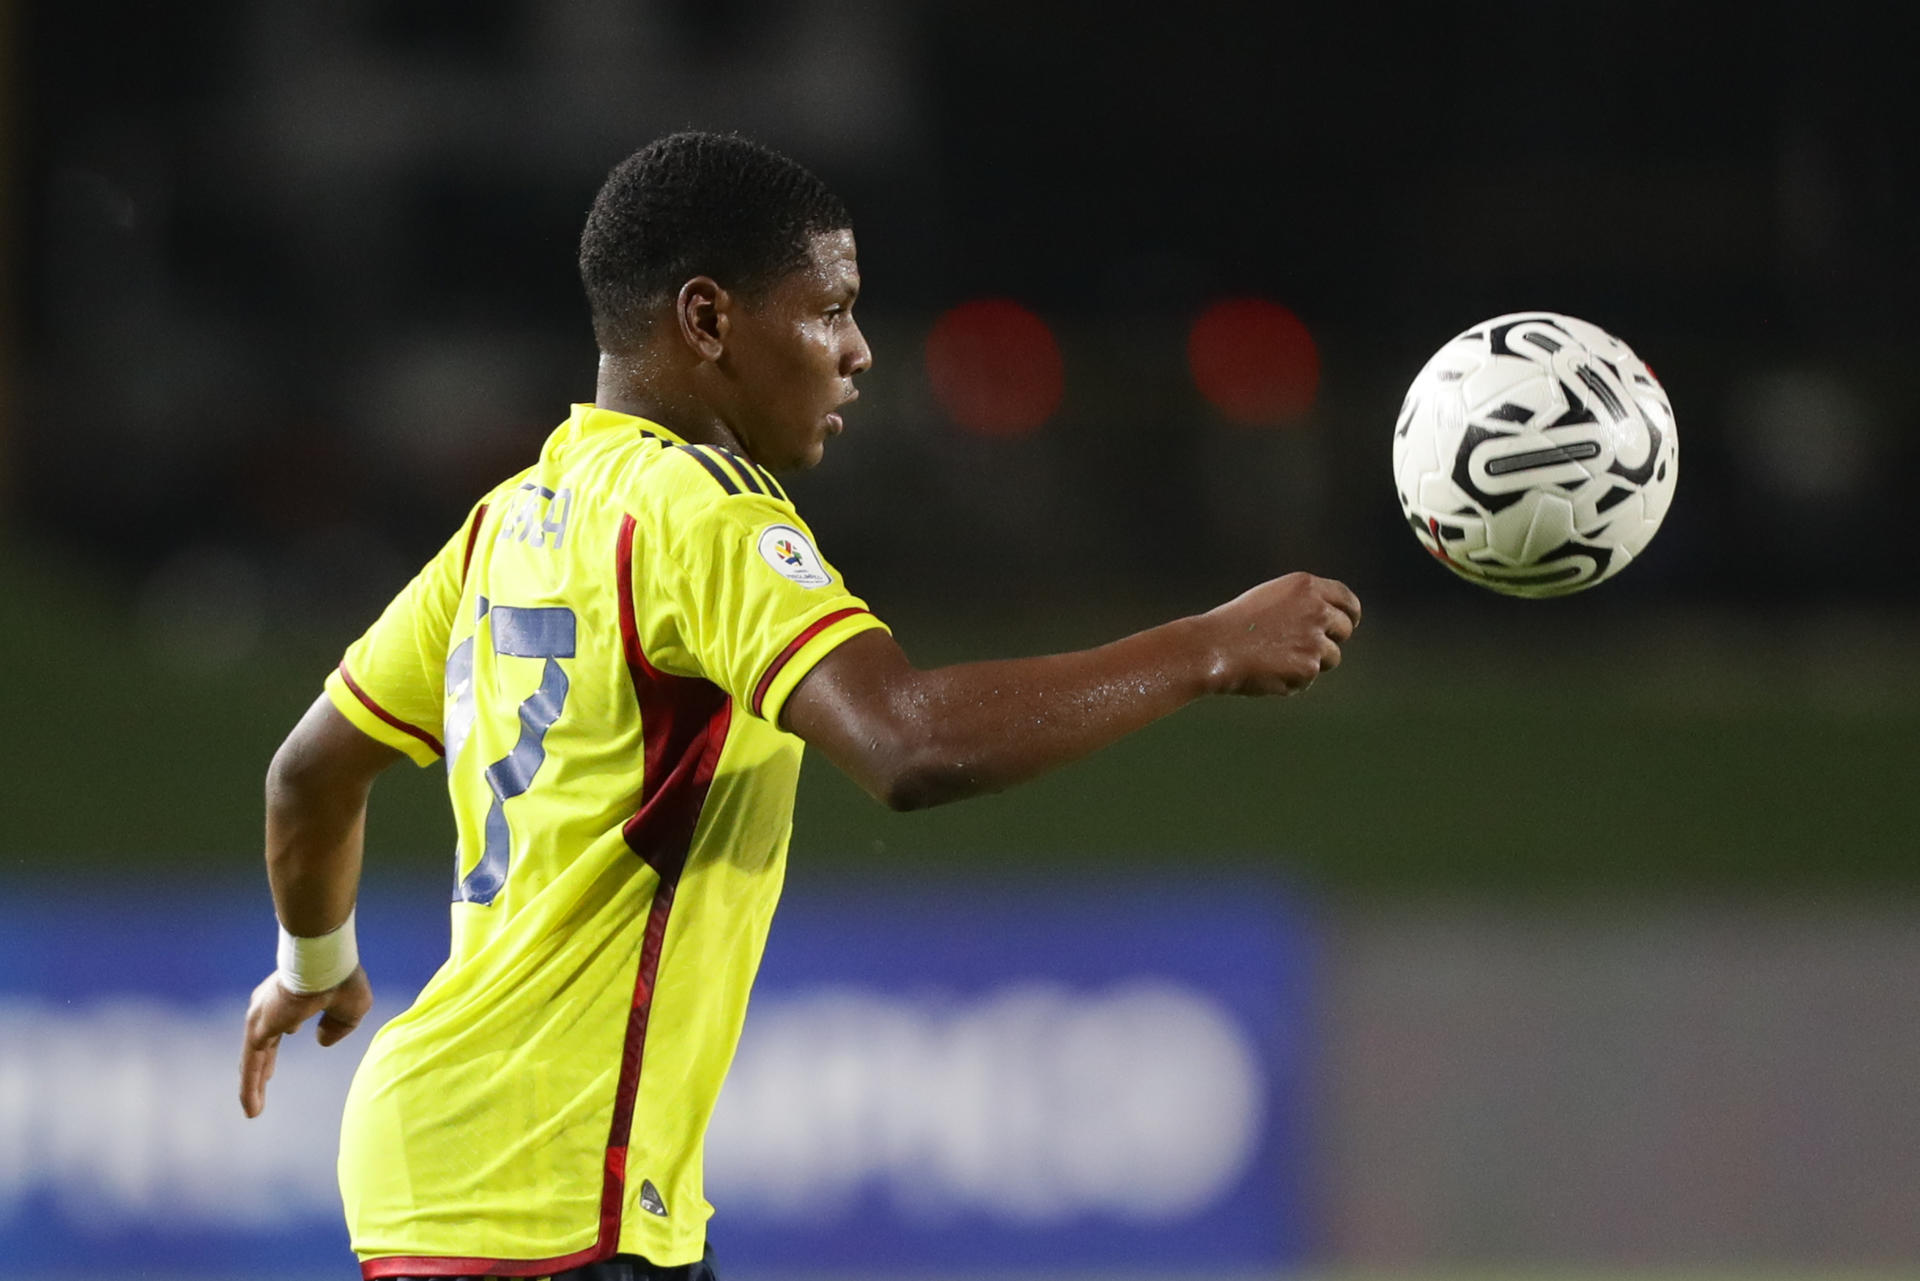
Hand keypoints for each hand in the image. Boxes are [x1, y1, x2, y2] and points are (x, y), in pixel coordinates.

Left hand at [239, 965, 372, 1117]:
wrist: (326, 967)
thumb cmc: (342, 980)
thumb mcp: (351, 1009)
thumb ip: (339, 1027)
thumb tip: (322, 1041)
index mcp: (293, 996)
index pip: (284, 1017)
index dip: (286, 1027)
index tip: (291, 1032)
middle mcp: (271, 1005)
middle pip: (264, 1041)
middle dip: (264, 1061)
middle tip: (265, 1078)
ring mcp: (261, 1018)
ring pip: (255, 1059)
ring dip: (254, 1084)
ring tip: (254, 1111)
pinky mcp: (257, 1031)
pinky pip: (251, 1066)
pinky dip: (249, 1089)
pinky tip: (252, 1111)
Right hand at [1202, 572, 1361, 695]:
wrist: (1214, 647)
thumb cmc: (1234, 624)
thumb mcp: (1271, 599)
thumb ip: (1302, 605)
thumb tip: (1326, 625)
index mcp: (1306, 586)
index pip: (1346, 599)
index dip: (1350, 613)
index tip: (1348, 623)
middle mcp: (1317, 609)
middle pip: (1344, 628)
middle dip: (1332, 640)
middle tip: (1308, 648)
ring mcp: (1315, 639)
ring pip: (1331, 658)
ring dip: (1311, 662)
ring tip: (1275, 659)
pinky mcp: (1309, 667)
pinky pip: (1308, 678)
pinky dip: (1292, 679)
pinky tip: (1267, 671)